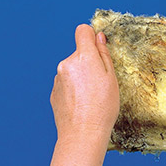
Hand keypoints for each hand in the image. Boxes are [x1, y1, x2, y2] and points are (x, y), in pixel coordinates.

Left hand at [50, 24, 119, 150]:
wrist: (82, 134)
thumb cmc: (102, 107)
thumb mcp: (112, 78)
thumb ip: (104, 54)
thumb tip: (98, 37)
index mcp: (83, 57)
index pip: (82, 31)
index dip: (91, 37)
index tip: (98, 49)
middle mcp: (66, 64)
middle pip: (78, 53)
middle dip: (88, 62)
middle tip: (100, 83)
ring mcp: (58, 78)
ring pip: (72, 69)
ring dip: (80, 77)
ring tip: (91, 96)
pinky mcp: (53, 92)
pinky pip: (66, 83)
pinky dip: (73, 89)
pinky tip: (81, 104)